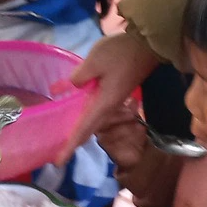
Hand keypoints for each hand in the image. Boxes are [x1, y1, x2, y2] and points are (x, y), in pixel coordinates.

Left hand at [62, 29, 163, 160]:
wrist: (147, 43)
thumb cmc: (121, 53)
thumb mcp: (94, 61)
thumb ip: (80, 77)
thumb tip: (72, 87)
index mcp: (104, 104)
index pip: (83, 129)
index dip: (70, 146)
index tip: (58, 162)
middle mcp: (109, 106)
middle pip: (88, 129)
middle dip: (73, 143)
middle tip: (59, 156)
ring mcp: (113, 98)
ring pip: (92, 119)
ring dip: (79, 130)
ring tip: (64, 137)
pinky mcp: (115, 90)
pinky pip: (96, 107)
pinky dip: (84, 113)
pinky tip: (75, 107)